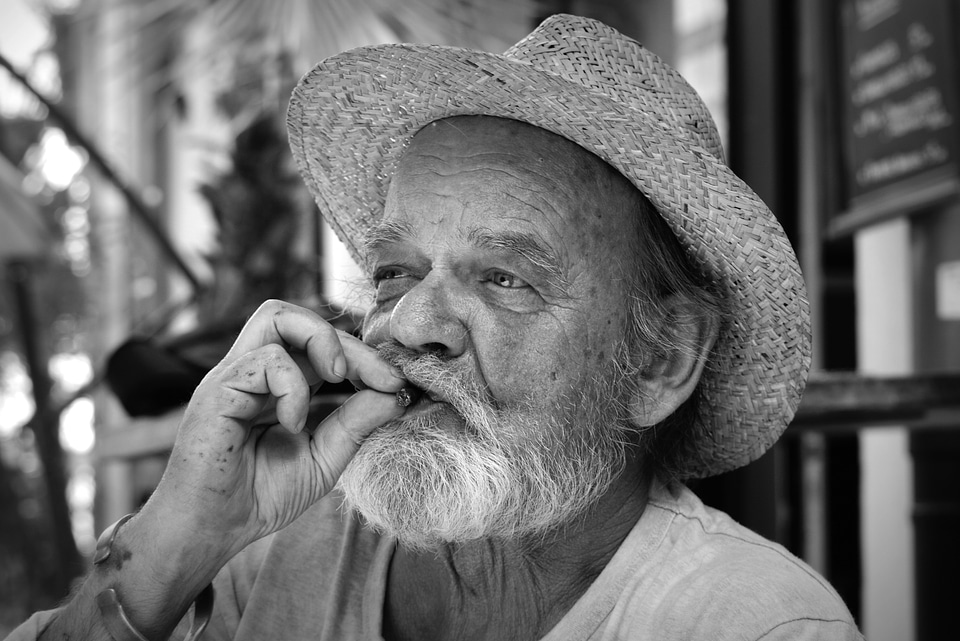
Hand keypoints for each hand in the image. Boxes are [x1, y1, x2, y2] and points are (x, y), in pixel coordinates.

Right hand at [147, 300, 405, 559]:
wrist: (211, 530)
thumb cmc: (260, 495)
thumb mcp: (325, 458)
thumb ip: (356, 424)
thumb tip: (395, 393)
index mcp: (278, 382)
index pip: (321, 342)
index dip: (363, 355)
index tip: (396, 383)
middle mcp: (253, 371)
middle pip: (300, 316)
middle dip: (350, 342)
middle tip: (382, 377)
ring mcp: (233, 376)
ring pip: (276, 316)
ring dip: (321, 341)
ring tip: (339, 378)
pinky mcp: (217, 390)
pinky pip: (264, 359)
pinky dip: (293, 387)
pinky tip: (295, 424)